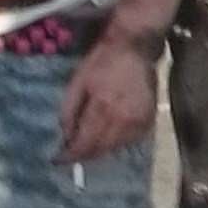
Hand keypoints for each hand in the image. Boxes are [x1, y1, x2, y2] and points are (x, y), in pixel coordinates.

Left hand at [58, 28, 161, 163]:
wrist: (134, 47)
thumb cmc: (102, 62)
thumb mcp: (77, 82)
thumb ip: (69, 111)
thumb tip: (66, 137)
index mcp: (103, 108)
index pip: (85, 143)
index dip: (70, 155)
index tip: (58, 160)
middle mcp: (123, 118)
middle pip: (100, 149)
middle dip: (83, 154)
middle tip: (71, 153)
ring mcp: (139, 120)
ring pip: (116, 147)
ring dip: (100, 149)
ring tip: (88, 144)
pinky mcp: (149, 119)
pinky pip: (130, 140)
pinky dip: (116, 142)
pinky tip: (108, 135)